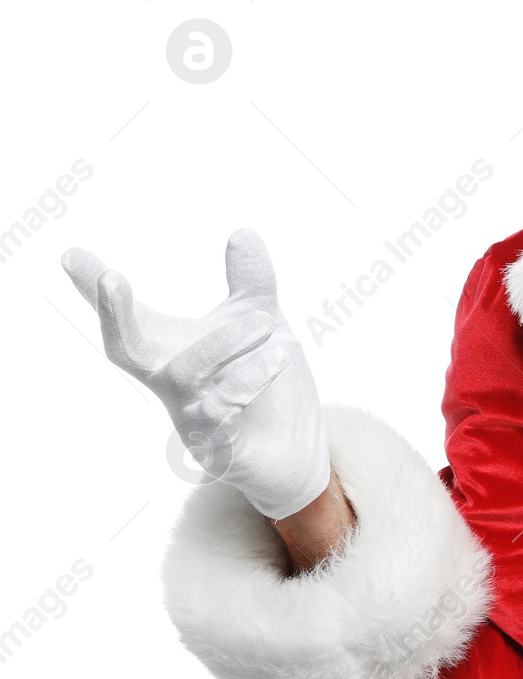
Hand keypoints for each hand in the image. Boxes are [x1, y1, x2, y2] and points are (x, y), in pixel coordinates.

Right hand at [62, 229, 329, 519]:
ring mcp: (191, 418)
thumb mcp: (260, 319)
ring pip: (188, 376)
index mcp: (171, 351)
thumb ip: (250, 280)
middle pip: (128, 351)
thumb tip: (242, 230)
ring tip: (264, 319)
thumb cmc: (262, 378)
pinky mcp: (222, 448)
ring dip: (224, 343)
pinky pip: (222, 416)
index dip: (99, 292)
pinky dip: (246, 383)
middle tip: (111, 277)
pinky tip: (275, 360)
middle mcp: (171, 384)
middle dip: (115, 315)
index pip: (129, 319)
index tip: (72, 255)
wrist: (294, 445)